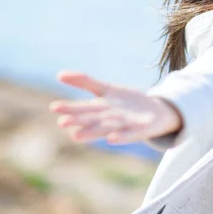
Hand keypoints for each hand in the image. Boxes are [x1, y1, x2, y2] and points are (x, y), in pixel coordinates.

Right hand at [49, 71, 182, 144]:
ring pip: (107, 128)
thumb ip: (84, 82)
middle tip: (62, 123)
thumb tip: (59, 74)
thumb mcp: (107, 88)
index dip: (71, 108)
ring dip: (93, 132)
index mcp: (101, 109)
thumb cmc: (128, 102)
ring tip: (77, 136)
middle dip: (79, 121)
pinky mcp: (141, 131)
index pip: (84, 108)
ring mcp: (125, 126)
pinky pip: (130, 134)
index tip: (54, 107)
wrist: (157, 112)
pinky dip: (121, 137)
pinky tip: (111, 139)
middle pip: (93, 119)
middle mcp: (110, 119)